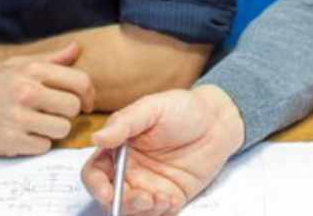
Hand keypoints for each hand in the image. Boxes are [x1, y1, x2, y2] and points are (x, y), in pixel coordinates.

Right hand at [0, 44, 95, 155]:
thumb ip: (48, 59)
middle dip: (69, 113)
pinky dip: (37, 144)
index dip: (89, 94)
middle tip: (56, 114)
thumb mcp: (13, 65)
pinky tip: (24, 136)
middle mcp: (25, 91)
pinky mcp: (9, 141)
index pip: (80, 81)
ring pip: (62, 129)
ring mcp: (17, 117)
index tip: (85, 102)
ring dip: (54, 130)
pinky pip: (43, 147)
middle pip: (74, 108)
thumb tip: (76, 49)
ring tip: (38, 125)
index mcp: (30, 70)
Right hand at [81, 85, 244, 214]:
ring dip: (141, 211)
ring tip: (161, 199)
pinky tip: (173, 199)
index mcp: (118, 149)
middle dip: (123, 204)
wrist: (218, 120)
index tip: (108, 193)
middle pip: (111, 198)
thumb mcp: (151, 108)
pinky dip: (161, 213)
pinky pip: (158, 214)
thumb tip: (96, 138)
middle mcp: (129, 171)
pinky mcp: (169, 197)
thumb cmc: (182, 108)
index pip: (95, 173)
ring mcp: (149, 186)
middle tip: (144, 198)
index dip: (96, 186)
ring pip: (133, 210)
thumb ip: (124, 123)